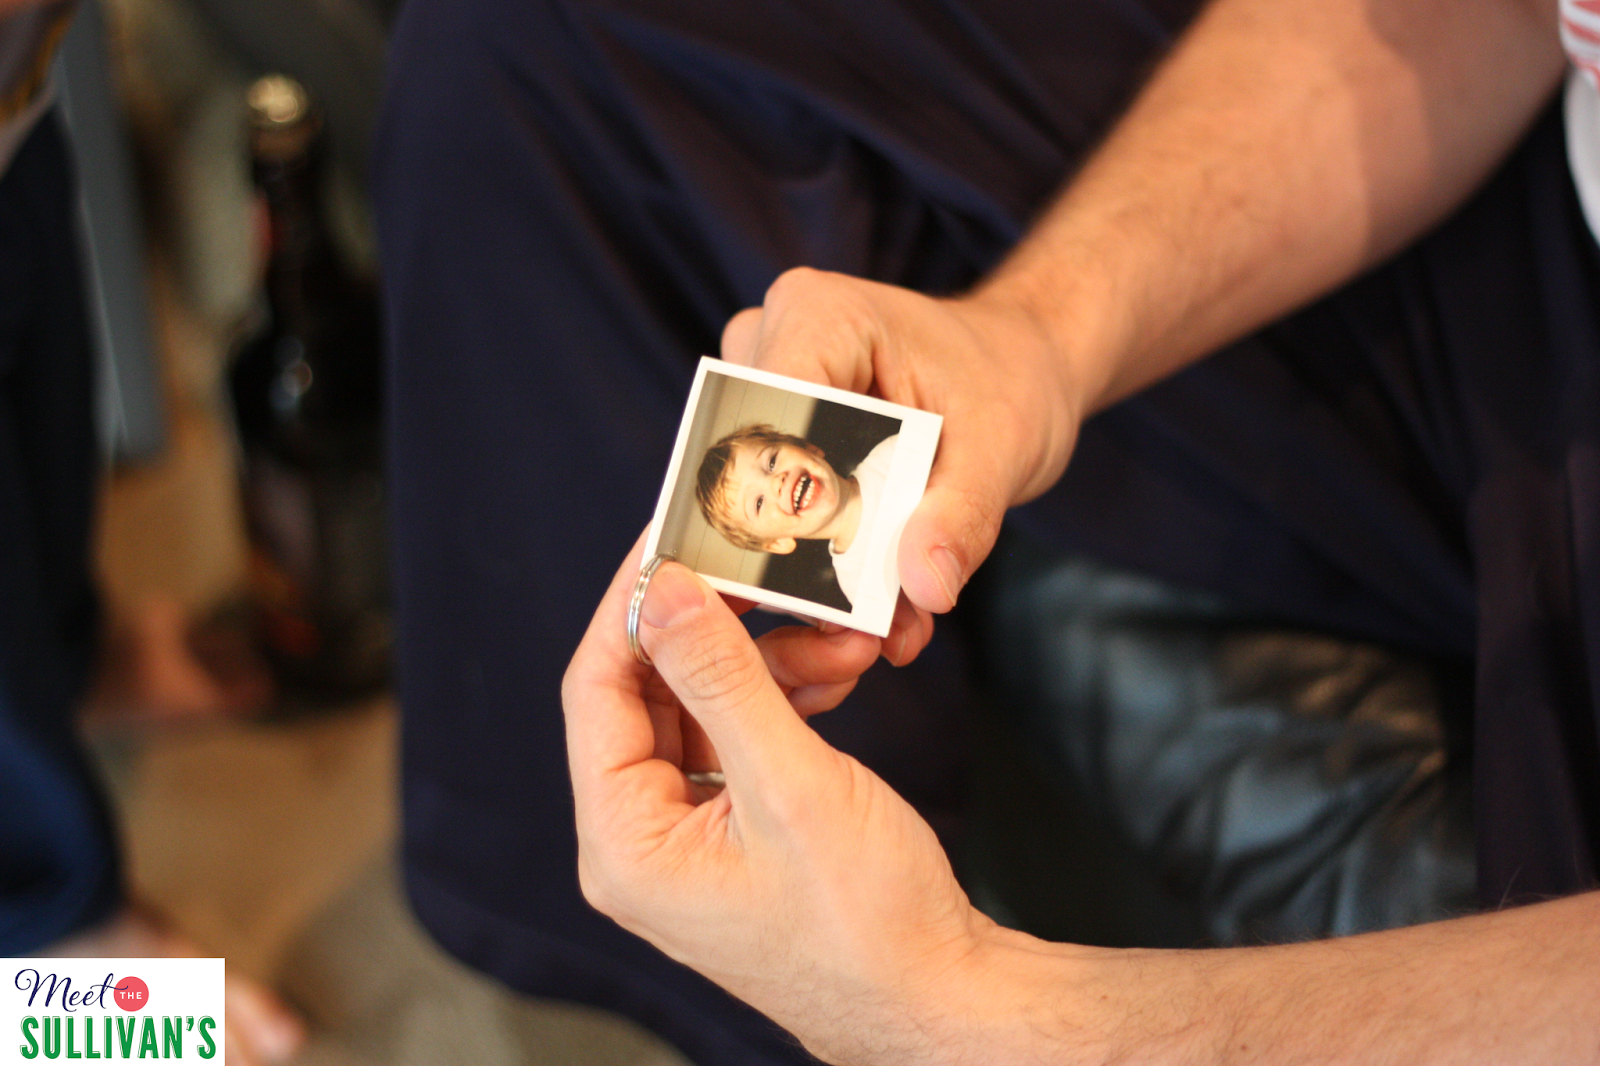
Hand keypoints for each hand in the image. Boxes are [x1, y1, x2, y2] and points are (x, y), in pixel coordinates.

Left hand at [563, 539, 1001, 1065]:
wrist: (940, 996)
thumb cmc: (866, 922)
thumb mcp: (789, 784)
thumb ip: (722, 679)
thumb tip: (665, 591)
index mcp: (625, 844)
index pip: (597, 689)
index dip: (632, 605)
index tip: (671, 538)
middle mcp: (642, 843)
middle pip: (648, 695)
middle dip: (719, 632)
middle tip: (765, 574)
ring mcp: (688, 840)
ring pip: (701, 710)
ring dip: (765, 663)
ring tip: (836, 639)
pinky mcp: (735, 835)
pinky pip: (738, 740)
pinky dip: (781, 699)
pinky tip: (832, 675)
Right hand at [721, 268, 1083, 659]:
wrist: (1016, 369)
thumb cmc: (1007, 382)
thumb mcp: (1003, 450)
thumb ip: (962, 518)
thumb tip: (924, 589)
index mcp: (818, 317)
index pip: (768, 423)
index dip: (786, 509)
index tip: (823, 593)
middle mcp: (771, 342)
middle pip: (748, 468)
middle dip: (797, 555)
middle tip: (857, 625)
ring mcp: (766, 388)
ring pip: (754, 498)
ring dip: (811, 570)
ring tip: (883, 622)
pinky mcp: (775, 431)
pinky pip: (777, 507)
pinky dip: (823, 561)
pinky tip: (875, 605)